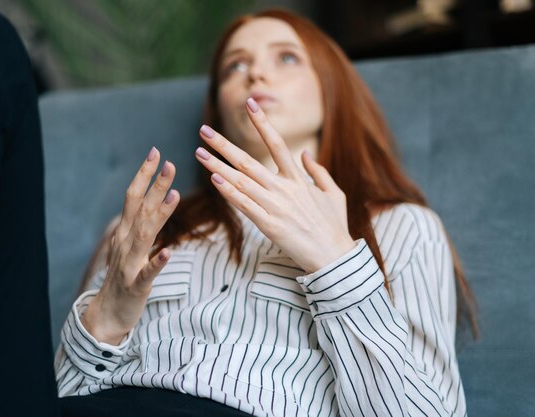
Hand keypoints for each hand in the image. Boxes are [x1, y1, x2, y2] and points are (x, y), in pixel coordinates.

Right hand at [82, 147, 179, 343]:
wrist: (107, 314)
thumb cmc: (124, 278)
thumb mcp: (131, 246)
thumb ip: (141, 224)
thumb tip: (153, 200)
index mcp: (125, 232)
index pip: (133, 196)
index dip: (144, 174)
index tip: (156, 152)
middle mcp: (124, 242)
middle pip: (140, 208)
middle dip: (155, 185)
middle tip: (170, 163)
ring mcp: (129, 263)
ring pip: (145, 234)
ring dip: (159, 214)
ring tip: (175, 195)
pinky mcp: (136, 285)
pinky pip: (147, 272)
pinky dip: (156, 261)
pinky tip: (168, 252)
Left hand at [195, 98, 354, 272]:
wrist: (335, 257)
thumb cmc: (334, 226)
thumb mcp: (334, 194)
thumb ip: (319, 172)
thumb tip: (305, 154)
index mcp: (298, 179)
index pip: (277, 144)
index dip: (262, 123)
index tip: (249, 104)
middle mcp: (284, 189)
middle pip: (248, 161)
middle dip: (224, 144)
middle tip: (204, 130)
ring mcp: (275, 206)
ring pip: (241, 181)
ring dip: (217, 166)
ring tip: (199, 153)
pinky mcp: (269, 225)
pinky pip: (244, 205)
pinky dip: (229, 192)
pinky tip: (214, 180)